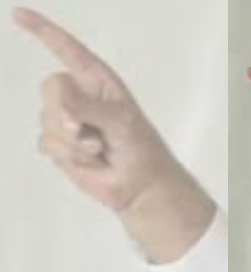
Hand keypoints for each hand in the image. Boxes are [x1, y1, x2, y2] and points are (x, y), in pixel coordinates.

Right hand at [14, 6, 213, 263]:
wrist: (139, 185)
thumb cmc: (140, 147)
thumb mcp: (121, 121)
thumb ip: (88, 106)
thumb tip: (58, 94)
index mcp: (97, 81)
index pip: (67, 49)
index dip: (43, 31)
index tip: (19, 15)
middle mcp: (78, 95)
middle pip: (50, 87)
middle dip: (67, 111)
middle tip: (91, 131)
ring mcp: (64, 120)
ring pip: (46, 119)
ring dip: (74, 141)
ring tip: (100, 149)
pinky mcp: (58, 144)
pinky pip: (46, 143)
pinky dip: (69, 155)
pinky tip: (89, 160)